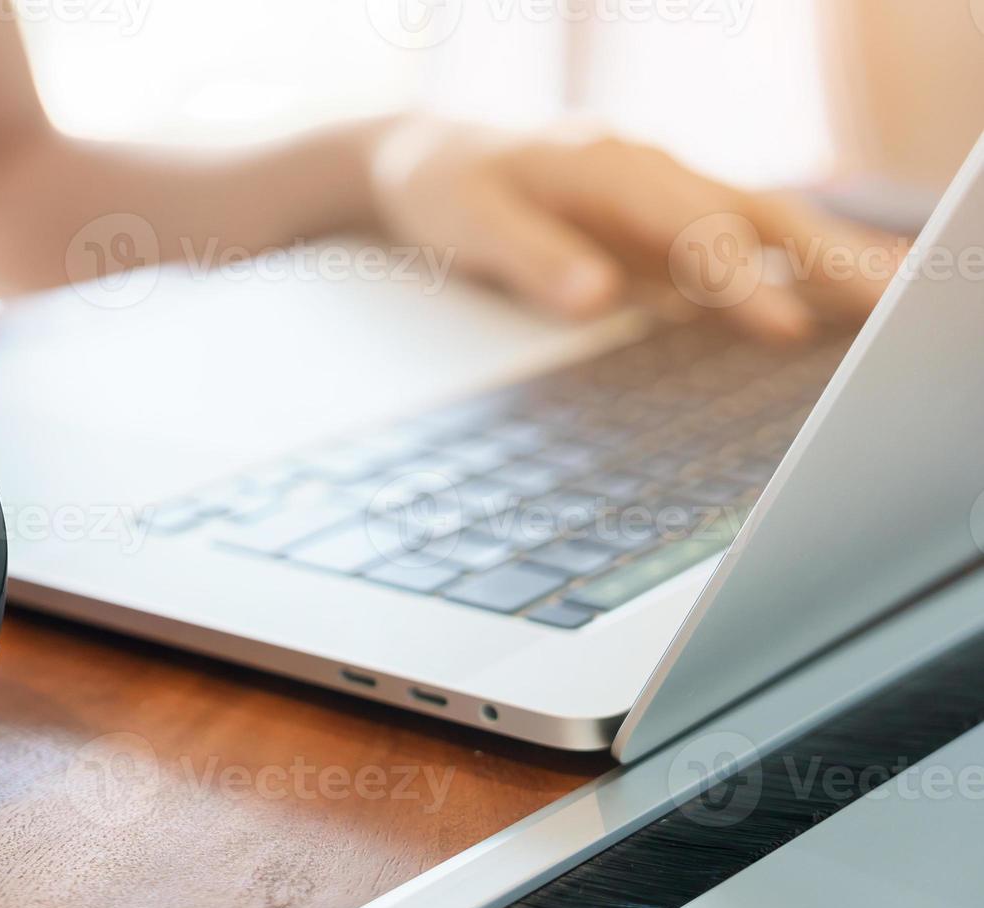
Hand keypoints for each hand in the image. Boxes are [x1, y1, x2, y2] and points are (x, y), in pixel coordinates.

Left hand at [369, 117, 902, 339]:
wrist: (432, 159)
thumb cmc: (448, 191)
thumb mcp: (467, 222)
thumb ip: (532, 258)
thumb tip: (597, 296)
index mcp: (606, 165)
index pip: (690, 226)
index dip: (738, 278)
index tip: (780, 324)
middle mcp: (654, 170)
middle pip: (754, 214)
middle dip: (824, 259)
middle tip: (890, 304)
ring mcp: (670, 193)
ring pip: (768, 223)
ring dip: (834, 260)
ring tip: (899, 300)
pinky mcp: (673, 222)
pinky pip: (752, 240)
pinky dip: (807, 262)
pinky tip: (856, 292)